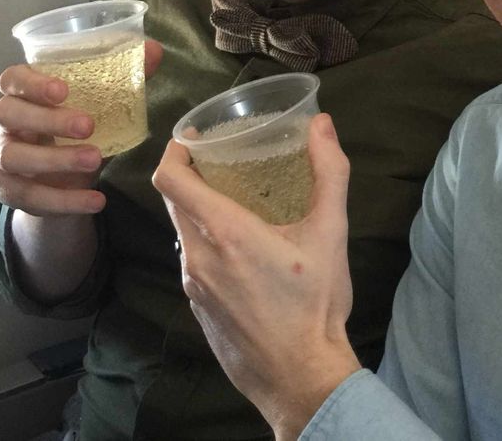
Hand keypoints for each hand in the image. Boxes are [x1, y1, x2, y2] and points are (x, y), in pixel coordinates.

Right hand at [0, 39, 162, 215]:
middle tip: (88, 126)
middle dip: (48, 119)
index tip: (63, 89)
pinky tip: (95, 200)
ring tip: (96, 160)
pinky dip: (63, 201)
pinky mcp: (7, 190)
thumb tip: (153, 49)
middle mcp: (7, 122)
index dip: (32, 82)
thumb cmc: (78, 129)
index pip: (13, 78)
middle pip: (9, 113)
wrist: (65, 182)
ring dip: (55, 160)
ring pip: (14, 157)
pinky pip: (28, 196)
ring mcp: (2, 156)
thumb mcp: (102, 105)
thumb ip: (126, 75)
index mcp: (25, 92)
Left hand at [153, 113, 361, 439]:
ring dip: (199, 209)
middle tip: (220, 160)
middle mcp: (198, 256)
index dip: (174, 151)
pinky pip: (191, 261)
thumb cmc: (315, 303)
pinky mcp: (197, 308)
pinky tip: (239, 249)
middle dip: (190, 175)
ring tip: (235, 200)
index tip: (193, 137)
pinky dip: (205, 241)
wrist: (300, 378)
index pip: (171, 179)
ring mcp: (193, 286)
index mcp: (224, 232)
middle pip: (174, 201)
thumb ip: (329, 172)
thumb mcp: (331, 232)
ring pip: (183, 232)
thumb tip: (322, 123)